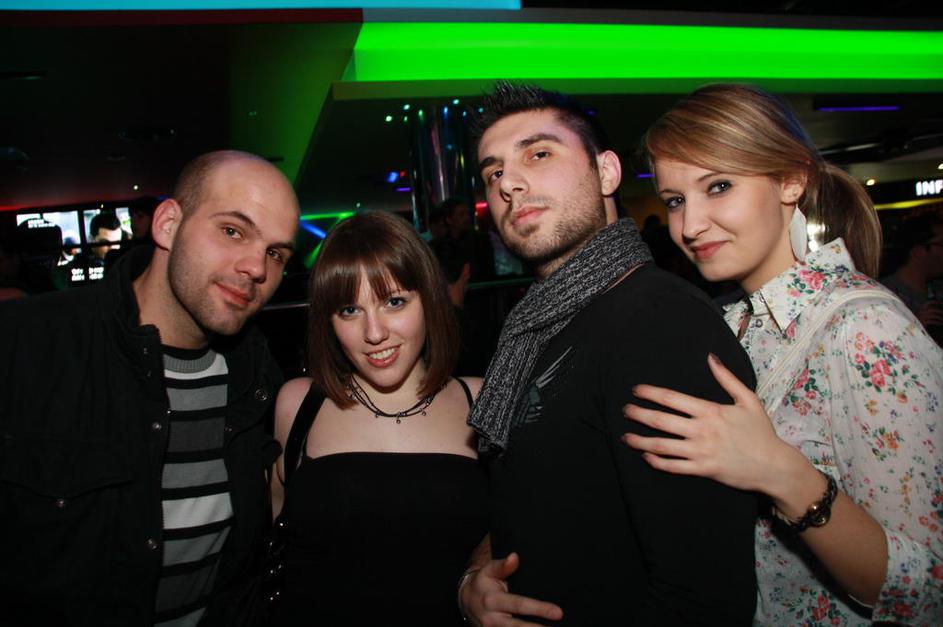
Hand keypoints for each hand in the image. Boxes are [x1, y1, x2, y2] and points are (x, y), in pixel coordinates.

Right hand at [458, 552, 562, 625]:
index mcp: (493, 600)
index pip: (520, 605)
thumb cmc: (482, 583)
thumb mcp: (489, 571)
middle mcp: (492, 618)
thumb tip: (514, 557)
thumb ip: (503, 566)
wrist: (466, 600)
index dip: (540, 609)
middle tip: (557, 625)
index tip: (558, 612)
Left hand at [622, 353, 793, 492]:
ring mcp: (700, 452)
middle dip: (638, 414)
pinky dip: (657, 462)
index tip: (636, 391)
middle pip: (660, 420)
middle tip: (625, 410)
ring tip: (626, 437)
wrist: (774, 466)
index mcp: (710, 411)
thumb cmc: (761, 432)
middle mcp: (702, 430)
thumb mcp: (748, 400)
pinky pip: (673, 466)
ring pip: (662, 446)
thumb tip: (711, 358)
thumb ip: (727, 378)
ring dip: (640, 441)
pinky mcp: (703, 470)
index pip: (672, 399)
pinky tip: (646, 457)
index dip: (650, 393)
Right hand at [916, 301, 942, 328]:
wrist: (911, 328)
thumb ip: (925, 312)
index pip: (927, 303)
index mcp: (920, 309)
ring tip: (942, 319)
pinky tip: (941, 323)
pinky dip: (938, 322)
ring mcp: (922, 317)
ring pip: (934, 315)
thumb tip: (934, 311)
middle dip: (939, 311)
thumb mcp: (920, 315)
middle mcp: (921, 312)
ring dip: (940, 317)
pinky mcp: (924, 322)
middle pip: (932, 310)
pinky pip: (933, 321)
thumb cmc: (916, 322)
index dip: (933, 302)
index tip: (939, 302)